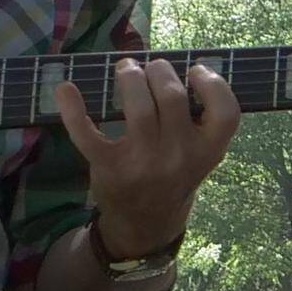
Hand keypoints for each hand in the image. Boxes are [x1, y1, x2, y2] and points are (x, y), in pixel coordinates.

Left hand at [51, 55, 236, 260]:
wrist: (146, 222)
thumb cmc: (174, 175)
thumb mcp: (200, 155)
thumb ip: (200, 121)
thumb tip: (178, 68)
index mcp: (208, 151)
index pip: (226, 112)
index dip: (212, 83)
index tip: (195, 71)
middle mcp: (179, 156)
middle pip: (171, 96)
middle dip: (158, 70)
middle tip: (150, 69)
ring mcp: (143, 162)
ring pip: (137, 106)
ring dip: (130, 77)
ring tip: (126, 70)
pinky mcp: (110, 166)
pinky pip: (87, 133)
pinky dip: (73, 109)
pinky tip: (65, 89)